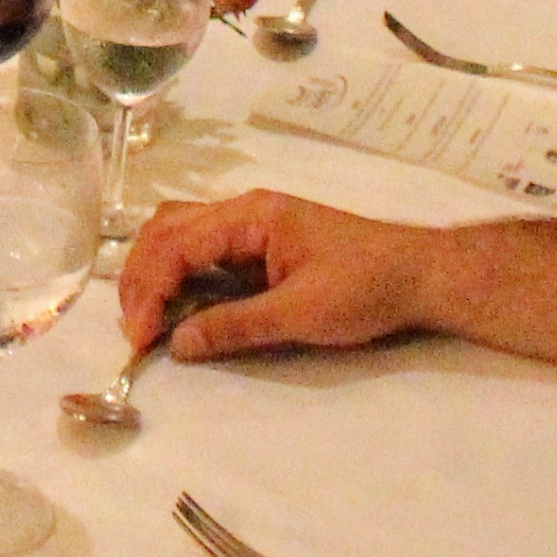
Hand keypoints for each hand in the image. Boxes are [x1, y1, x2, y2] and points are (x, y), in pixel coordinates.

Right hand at [116, 189, 439, 364]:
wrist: (422, 276)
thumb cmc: (368, 288)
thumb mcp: (302, 314)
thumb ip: (236, 326)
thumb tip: (177, 346)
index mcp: (251, 215)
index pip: (176, 244)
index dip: (149, 290)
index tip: (141, 339)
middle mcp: (243, 211)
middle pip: (166, 229)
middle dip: (140, 278)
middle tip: (134, 331)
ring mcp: (251, 226)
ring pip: (180, 235)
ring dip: (155, 273)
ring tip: (147, 320)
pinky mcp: (261, 247)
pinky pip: (204, 252)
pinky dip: (179, 277)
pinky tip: (178, 308)